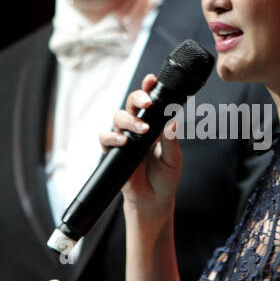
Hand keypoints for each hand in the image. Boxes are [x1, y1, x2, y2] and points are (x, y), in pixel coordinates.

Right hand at [98, 73, 182, 215]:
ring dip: (128, 119)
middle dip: (137, 98)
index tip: (151, 79)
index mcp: (154, 125)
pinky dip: (112, 138)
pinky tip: (123, 141)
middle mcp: (138, 128)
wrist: (153, 200)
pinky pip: (106, 139)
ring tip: (142, 129)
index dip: (148, 88)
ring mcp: (124, 139)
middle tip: (147, 103)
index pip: (150, 103)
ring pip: (118, 117)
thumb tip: (172, 121)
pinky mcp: (113, 153)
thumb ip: (171, 142)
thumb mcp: (174, 160)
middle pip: (131, 104)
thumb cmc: (165, 178)